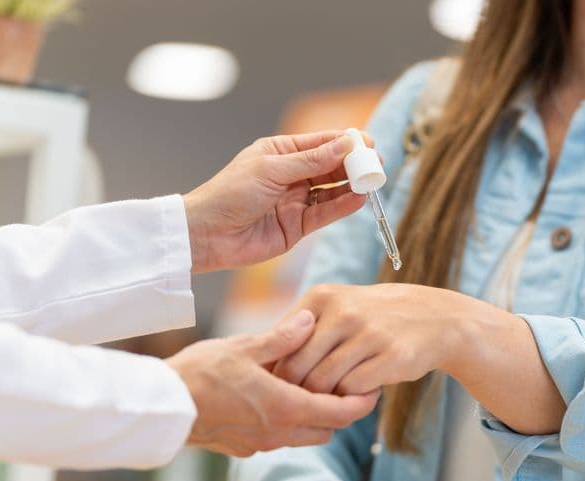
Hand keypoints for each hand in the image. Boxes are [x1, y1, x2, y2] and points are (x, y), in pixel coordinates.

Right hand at [167, 310, 379, 456]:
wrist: (161, 407)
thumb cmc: (200, 374)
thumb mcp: (244, 347)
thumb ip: (282, 338)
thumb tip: (310, 321)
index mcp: (286, 408)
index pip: (342, 414)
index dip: (362, 402)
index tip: (371, 387)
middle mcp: (279, 433)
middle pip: (328, 429)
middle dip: (340, 411)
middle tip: (343, 384)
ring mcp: (261, 444)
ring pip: (305, 437)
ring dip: (314, 418)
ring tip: (310, 389)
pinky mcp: (244, 447)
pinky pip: (280, 439)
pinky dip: (289, 423)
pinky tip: (276, 399)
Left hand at [183, 131, 371, 273]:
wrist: (208, 234)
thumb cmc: (230, 194)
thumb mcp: (272, 170)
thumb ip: (311, 160)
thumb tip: (345, 144)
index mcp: (281, 153)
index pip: (321, 143)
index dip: (346, 142)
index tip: (368, 143)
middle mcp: (292, 175)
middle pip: (331, 166)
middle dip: (354, 164)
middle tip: (376, 164)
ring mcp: (296, 201)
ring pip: (332, 190)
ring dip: (352, 185)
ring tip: (372, 181)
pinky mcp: (298, 226)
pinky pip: (326, 213)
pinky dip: (343, 206)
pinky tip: (359, 199)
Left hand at [273, 283, 485, 395]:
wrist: (437, 319)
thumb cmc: (376, 319)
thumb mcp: (338, 309)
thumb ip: (301, 330)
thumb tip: (261, 366)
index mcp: (322, 297)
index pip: (279, 346)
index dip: (279, 374)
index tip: (289, 386)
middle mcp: (343, 312)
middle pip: (296, 370)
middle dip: (300, 393)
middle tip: (313, 400)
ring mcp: (368, 333)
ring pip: (323, 384)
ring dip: (328, 398)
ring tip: (341, 394)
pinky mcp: (391, 356)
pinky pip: (353, 391)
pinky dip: (354, 399)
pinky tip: (365, 391)